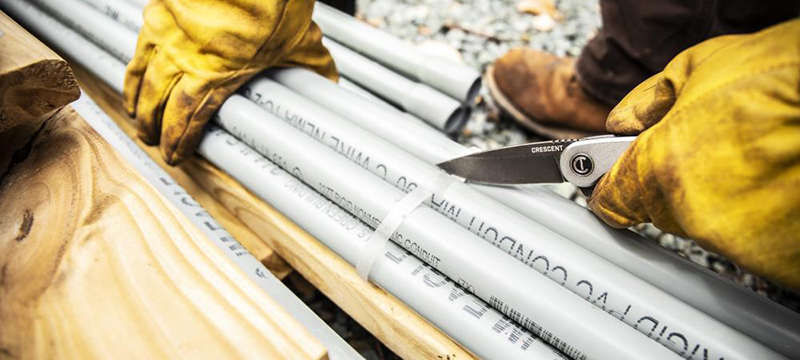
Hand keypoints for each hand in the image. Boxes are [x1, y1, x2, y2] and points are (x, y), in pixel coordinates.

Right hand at [124, 0, 336, 164]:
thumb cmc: (272, 0)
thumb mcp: (299, 39)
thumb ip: (310, 65)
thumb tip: (328, 82)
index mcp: (218, 74)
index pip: (189, 118)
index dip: (178, 141)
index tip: (176, 154)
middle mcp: (186, 59)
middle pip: (159, 104)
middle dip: (154, 129)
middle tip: (154, 143)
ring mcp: (167, 36)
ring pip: (143, 80)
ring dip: (138, 105)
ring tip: (138, 122)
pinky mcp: (157, 15)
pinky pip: (138, 50)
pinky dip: (132, 71)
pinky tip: (131, 81)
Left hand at [588, 19, 799, 288]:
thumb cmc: (784, 78)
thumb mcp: (699, 67)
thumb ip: (648, 101)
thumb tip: (624, 121)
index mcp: (661, 167)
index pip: (612, 201)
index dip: (610, 189)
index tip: (609, 189)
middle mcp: (693, 212)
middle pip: (664, 209)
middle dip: (681, 181)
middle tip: (718, 150)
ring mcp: (737, 240)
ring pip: (710, 225)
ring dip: (726, 200)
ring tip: (759, 160)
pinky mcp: (777, 261)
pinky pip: (753, 242)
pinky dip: (762, 219)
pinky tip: (778, 183)